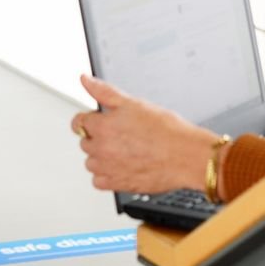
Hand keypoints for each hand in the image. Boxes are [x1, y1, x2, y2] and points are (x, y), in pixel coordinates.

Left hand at [72, 75, 213, 194]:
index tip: (102, 121)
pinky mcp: (117, 185)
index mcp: (102, 127)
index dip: (91, 119)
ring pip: (91, 162)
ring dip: (101, 157)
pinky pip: (99, 181)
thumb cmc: (166, 130)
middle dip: (98, 137)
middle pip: (85, 142)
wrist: (186, 156)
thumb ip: (104, 91)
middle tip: (122, 135)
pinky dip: (107, 175)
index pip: (78, 122)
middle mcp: (101, 149)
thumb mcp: (134, 103)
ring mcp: (108, 168)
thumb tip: (85, 80)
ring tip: (124, 151)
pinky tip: (123, 166)